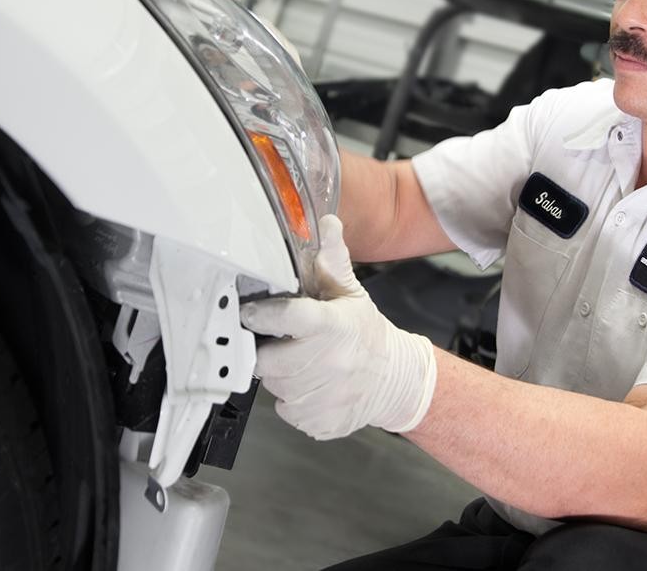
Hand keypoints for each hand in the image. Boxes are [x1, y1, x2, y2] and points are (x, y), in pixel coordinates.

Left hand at [240, 215, 436, 439]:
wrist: (396, 381)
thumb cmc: (367, 335)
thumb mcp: (352, 295)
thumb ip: (333, 261)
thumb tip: (326, 223)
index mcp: (333, 326)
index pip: (287, 316)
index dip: (262, 314)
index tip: (250, 312)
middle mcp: (327, 363)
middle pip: (268, 360)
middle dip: (270, 350)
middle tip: (283, 342)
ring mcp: (322, 397)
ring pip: (274, 386)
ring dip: (281, 375)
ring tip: (302, 363)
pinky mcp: (317, 422)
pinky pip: (286, 410)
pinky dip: (292, 400)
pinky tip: (311, 386)